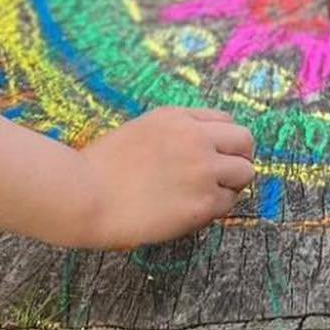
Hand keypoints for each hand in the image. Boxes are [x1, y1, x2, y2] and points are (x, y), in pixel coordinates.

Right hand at [71, 106, 255, 250]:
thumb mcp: (139, 132)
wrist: (84, 195)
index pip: (225, 120)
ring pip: (245, 173)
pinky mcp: (203, 202)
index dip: (223, 141)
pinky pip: (229, 203)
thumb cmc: (99, 169)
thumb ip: (172, 135)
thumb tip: (200, 149)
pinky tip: (190, 211)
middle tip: (222, 176)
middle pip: (245, 141)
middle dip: (238, 158)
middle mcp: (195, 138)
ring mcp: (202, 169)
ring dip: (231, 184)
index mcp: (176, 118)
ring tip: (205, 196)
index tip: (215, 156)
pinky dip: (216, 208)